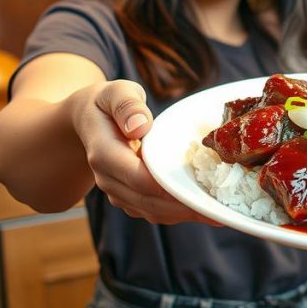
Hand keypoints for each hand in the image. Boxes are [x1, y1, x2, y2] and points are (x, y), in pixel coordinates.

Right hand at [73, 80, 219, 225]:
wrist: (88, 121)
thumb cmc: (108, 103)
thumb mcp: (116, 92)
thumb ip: (127, 105)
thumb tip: (139, 126)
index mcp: (104, 153)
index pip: (137, 178)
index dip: (166, 188)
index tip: (197, 192)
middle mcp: (108, 179)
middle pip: (148, 202)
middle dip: (182, 208)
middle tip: (217, 210)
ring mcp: (117, 191)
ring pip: (152, 212)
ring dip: (183, 215)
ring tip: (217, 213)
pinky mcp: (128, 197)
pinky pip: (153, 211)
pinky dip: (177, 213)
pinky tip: (203, 210)